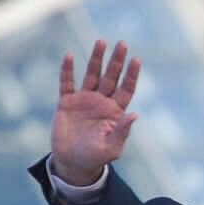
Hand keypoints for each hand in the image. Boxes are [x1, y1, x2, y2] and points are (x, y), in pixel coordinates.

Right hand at [51, 39, 141, 185]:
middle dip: (116, 61)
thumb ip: (122, 131)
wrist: (73, 162)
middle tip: (122, 43)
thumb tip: (135, 114)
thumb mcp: (112, 147)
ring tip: (101, 42)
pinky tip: (70, 56)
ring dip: (96, 59)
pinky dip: (68, 70)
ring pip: (91, 74)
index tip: (137, 59)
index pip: (126, 88)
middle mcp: (102, 102)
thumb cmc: (96, 157)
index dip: (131, 75)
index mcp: (115, 111)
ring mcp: (84, 100)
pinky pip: (66, 82)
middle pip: (111, 77)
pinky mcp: (67, 102)